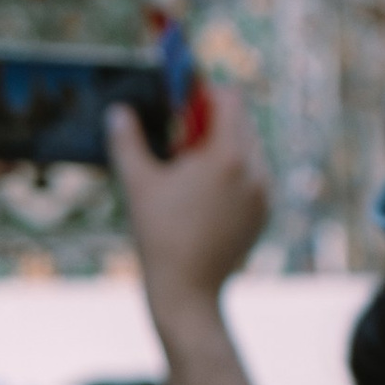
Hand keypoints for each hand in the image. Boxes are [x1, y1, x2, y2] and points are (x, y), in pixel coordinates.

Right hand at [107, 87, 270, 314]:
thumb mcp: (139, 184)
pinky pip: (255, 177)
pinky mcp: (265, 212)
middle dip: (212, 123)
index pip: (230, 100)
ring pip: (250, 150)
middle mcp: (256, 170)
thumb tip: (118, 112)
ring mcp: (265, 193)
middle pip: (241, 123)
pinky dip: (234, 174)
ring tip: (189, 173)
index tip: (183, 102)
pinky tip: (204, 196)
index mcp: (229, 156)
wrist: (188, 291)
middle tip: (180, 141)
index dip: (206, 94)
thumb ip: (128, 141)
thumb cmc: (159, 235)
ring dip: (224, 148)